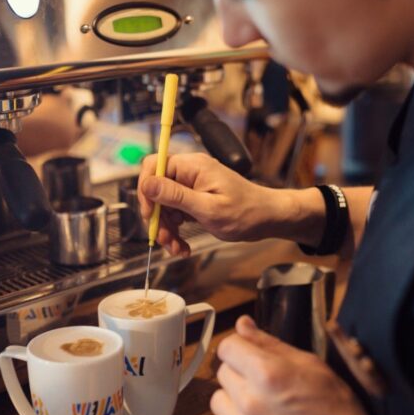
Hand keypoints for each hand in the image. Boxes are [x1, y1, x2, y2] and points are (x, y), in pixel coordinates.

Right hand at [138, 153, 291, 255]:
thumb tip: (147, 184)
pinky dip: (175, 231)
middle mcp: (190, 172)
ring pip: (163, 205)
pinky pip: (175, 213)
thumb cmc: (246, 213)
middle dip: (157, 217)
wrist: (268, 219)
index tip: (149, 214)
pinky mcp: (194, 199)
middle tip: (165, 240)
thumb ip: (176, 196)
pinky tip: (183, 246)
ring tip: (178, 248)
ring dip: (166, 229)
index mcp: (193, 166)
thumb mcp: (209, 209)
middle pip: (156, 189)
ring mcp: (192, 186)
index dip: (146, 190)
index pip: (154, 166)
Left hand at [207, 315, 371, 414]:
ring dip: (234, 402)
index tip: (250, 356)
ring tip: (261, 409)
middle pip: (223, 373)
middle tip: (267, 386)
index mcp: (268, 373)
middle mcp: (250, 401)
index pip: (228, 347)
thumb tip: (243, 325)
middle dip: (241, 374)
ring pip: (218, 402)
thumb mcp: (312, 366)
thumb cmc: (337, 411)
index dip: (241, 348)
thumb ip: (271, 344)